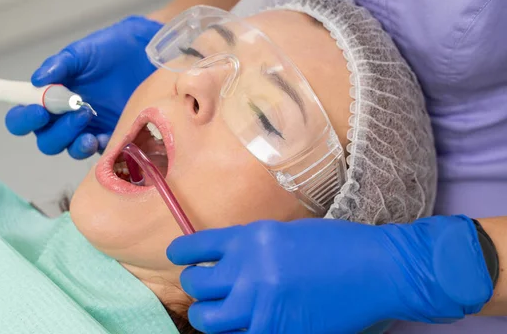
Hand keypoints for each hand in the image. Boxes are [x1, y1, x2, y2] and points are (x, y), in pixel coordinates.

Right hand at [5, 16, 162, 158]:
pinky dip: (96, 146)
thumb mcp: (83, 52)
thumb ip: (60, 64)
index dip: (25, 119)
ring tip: (88, 119)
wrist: (146, 54)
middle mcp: (65, 117)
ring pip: (69, 148)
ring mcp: (88, 129)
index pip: (24, 116)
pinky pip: (98, 152)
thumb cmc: (111, 49)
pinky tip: (103, 135)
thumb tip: (37, 80)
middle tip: (75, 112)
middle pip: (46, 139)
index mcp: (50, 97)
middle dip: (56, 131)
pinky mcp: (111, 136)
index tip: (39, 111)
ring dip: (73, 140)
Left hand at [167, 216, 492, 333]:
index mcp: (251, 238)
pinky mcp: (275, 333)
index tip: (179, 257)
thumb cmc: (336, 244)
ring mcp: (260, 307)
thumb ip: (250, 247)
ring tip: (218, 310)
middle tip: (206, 285)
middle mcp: (248, 271)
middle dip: (197, 285)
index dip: (182, 253)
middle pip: (195, 285)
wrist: (376, 270)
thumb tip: (223, 261)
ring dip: (207, 314)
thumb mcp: (285, 232)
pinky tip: (244, 324)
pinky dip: (234, 332)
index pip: (195, 247)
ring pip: (206, 319)